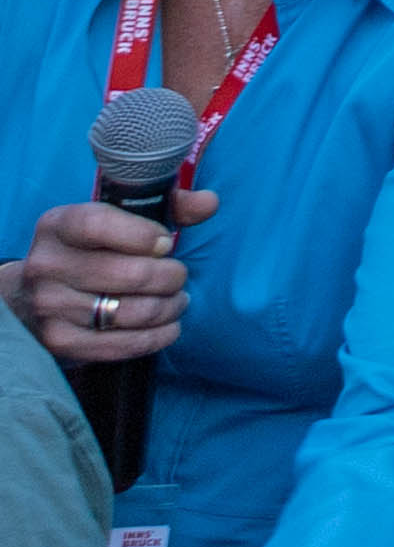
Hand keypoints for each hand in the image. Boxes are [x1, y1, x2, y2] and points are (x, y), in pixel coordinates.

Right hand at [18, 187, 213, 361]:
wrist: (32, 295)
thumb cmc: (92, 250)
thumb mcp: (118, 219)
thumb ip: (168, 207)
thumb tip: (209, 202)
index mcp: (58, 226)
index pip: (98, 225)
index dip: (143, 234)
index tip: (166, 243)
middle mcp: (46, 265)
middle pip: (130, 274)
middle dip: (170, 276)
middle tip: (179, 276)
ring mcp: (49, 306)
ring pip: (133, 311)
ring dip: (170, 307)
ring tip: (177, 300)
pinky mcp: (59, 341)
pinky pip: (124, 344)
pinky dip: (158, 336)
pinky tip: (168, 326)